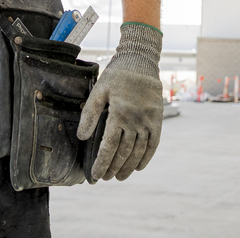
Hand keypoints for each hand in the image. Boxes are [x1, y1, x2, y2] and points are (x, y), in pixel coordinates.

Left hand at [77, 22, 162, 180]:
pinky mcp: (157, 119)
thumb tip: (82, 136)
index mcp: (119, 113)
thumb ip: (90, 114)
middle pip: (123, 152)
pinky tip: (139, 167)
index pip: (109, 146)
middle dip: (113, 167)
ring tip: (119, 177)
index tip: (95, 175)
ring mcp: (148, 120)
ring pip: (138, 150)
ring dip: (128, 166)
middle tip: (105, 178)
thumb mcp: (98, 90)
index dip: (102, 162)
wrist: (141, 61)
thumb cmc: (116, 75)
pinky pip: (154, 143)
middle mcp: (135, 120)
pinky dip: (147, 157)